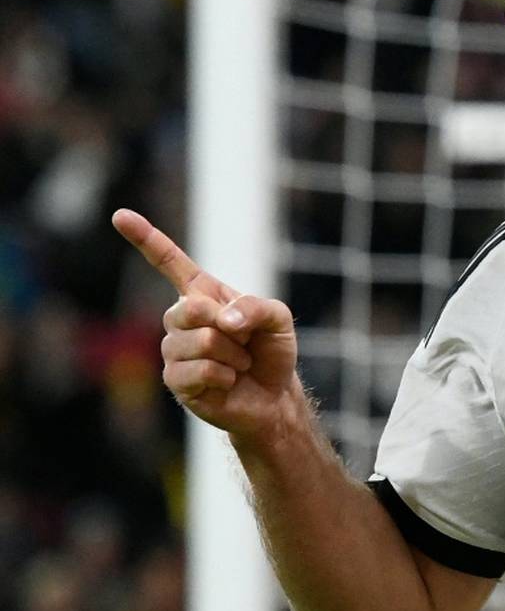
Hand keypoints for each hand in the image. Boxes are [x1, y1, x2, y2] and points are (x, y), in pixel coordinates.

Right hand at [112, 208, 300, 439]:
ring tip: (239, 363)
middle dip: (227, 325)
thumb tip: (223, 320)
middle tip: (243, 339)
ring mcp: (174, 349)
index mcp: (203, 294)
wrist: (273, 395)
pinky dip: (227, 375)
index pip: (170, 262)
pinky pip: (202, 371)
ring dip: (234, 355)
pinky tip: (228, 381)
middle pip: (190, 309)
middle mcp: (181, 318)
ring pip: (203, 343)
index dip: (146, 238)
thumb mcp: (277, 318)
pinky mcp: (175, 380)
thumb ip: (256, 307)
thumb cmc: (270, 350)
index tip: (121, 215)